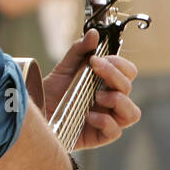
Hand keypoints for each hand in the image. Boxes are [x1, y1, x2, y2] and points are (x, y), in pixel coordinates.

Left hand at [43, 29, 139, 150]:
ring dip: (118, 100)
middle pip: (129, 88)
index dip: (119, 64)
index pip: (128, 72)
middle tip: (94, 69)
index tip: (96, 59)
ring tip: (97, 97)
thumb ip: (79, 50)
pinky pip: (116, 131)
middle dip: (114, 75)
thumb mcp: (64, 67)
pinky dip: (105, 121)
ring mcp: (107, 119)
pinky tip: (88, 116)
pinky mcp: (99, 136)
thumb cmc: (52, 92)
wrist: (36, 112)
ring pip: (133, 113)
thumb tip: (94, 33)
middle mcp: (111, 101)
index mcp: (107, 83)